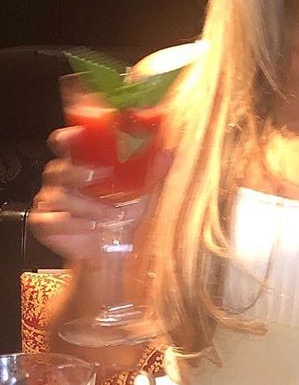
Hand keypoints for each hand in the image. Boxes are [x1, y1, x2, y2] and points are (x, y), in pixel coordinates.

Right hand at [29, 128, 170, 262]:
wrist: (112, 249)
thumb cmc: (120, 215)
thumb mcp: (140, 193)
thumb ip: (152, 173)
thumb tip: (168, 153)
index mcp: (80, 168)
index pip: (65, 146)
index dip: (66, 138)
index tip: (75, 134)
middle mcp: (62, 182)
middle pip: (57, 169)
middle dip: (77, 172)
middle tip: (98, 176)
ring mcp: (50, 202)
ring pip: (59, 197)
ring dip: (88, 206)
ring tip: (110, 215)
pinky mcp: (44, 223)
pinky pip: (52, 219)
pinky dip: (73, 223)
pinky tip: (90, 226)